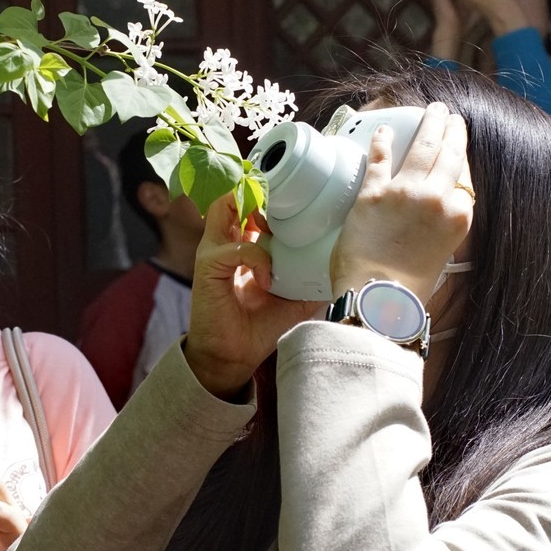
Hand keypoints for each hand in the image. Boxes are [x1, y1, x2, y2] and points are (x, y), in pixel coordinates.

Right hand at [182, 196, 322, 398]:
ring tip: (274, 230)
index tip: (298, 205)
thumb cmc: (258, 326)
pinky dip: (258, 259)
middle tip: (285, 209)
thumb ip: (310, 275)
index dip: (271, 198)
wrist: (233, 356)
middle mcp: (224, 242)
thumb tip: (341, 263)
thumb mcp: (294, 296)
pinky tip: (267, 281)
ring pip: (227, 207)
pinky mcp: (208, 267)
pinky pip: (237, 249)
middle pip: (235, 194)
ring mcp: (213, 251)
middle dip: (261, 194)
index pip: (250, 203)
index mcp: (242, 245)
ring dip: (255, 212)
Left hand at [330, 102, 472, 304]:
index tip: (459, 142)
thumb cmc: (408, 288)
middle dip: (450, 129)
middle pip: (448, 154)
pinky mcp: (373, 194)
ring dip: (428, 124)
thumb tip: (430, 219)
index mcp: (458, 217)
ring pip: (422, 148)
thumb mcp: (440, 255)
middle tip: (448, 114)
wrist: (379, 299)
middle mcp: (437, 199)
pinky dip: (382, 142)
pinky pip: (380, 159)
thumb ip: (440, 230)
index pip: (464, 176)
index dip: (461, 155)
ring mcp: (405, 193)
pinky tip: (384, 131)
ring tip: (431, 110)